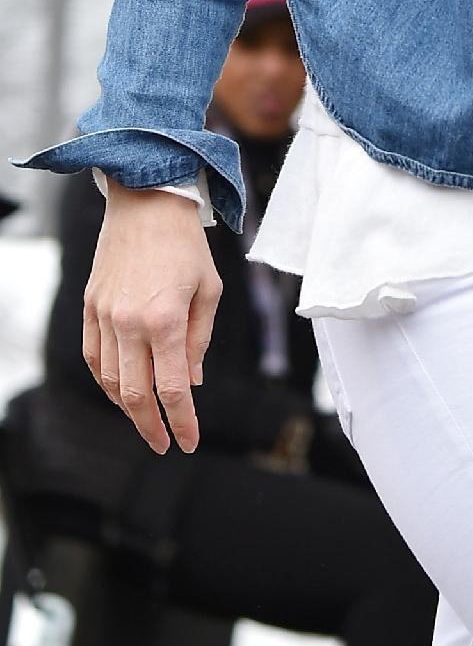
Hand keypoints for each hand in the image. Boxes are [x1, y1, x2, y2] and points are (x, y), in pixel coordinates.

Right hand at [83, 182, 222, 454]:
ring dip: (127, 408)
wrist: (146, 202)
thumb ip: (199, 340)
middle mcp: (129, 323)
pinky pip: (94, 358)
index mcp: (165, 319)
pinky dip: (106, 382)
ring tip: (147, 420)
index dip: (181, 421)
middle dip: (151, 426)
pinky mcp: (90, 307)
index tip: (188, 443)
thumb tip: (191, 382)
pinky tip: (121, 391)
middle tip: (164, 443)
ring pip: (111, 381)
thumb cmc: (186, 245)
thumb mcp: (208, 289)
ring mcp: (105, 316)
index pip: (171, 388)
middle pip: (135, 395)